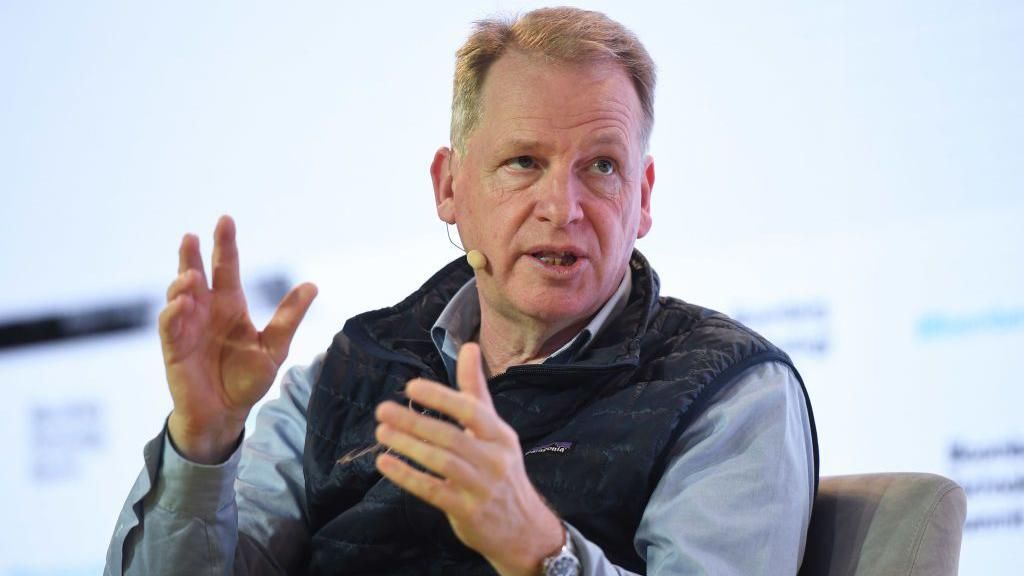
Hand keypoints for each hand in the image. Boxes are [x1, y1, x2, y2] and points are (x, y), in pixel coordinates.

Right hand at [160, 215, 316, 463]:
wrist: (226, 414)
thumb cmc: (247, 380)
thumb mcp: (275, 347)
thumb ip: (289, 317)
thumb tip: (312, 285)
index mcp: (230, 306)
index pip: (226, 268)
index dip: (225, 245)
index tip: (225, 220)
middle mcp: (206, 311)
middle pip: (196, 274)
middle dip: (192, 255)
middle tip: (192, 236)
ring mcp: (187, 328)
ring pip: (178, 296)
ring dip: (182, 283)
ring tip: (191, 276)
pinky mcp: (174, 349)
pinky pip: (170, 326)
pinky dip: (173, 313)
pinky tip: (182, 303)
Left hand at [374, 343, 564, 575]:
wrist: (524, 529)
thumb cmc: (502, 471)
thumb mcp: (495, 431)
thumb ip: (476, 391)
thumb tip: (469, 346)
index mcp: (501, 435)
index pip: (471, 411)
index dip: (441, 398)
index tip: (411, 388)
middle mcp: (494, 459)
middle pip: (451, 436)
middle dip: (414, 422)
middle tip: (383, 410)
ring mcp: (481, 487)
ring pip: (441, 462)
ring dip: (408, 446)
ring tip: (381, 432)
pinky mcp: (467, 511)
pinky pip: (432, 490)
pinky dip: (407, 475)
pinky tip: (385, 463)